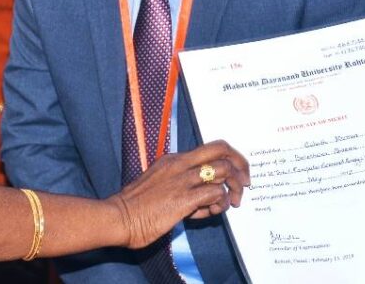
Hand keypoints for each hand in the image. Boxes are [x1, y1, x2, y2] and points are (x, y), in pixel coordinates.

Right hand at [112, 140, 249, 249]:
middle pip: (221, 149)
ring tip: (228, 203)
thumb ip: (182, 186)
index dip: (229, 159)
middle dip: (241, 164)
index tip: (236, 175)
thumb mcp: (159, 185)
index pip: (210, 148)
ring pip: (224, 171)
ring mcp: (182, 179)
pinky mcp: (184, 198)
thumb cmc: (136, 206)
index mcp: (173, 159)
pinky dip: (221, 203)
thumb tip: (205, 199)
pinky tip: (211, 212)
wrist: (119, 217)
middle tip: (245, 183)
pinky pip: (216, 194)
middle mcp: (179, 164)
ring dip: (234, 188)